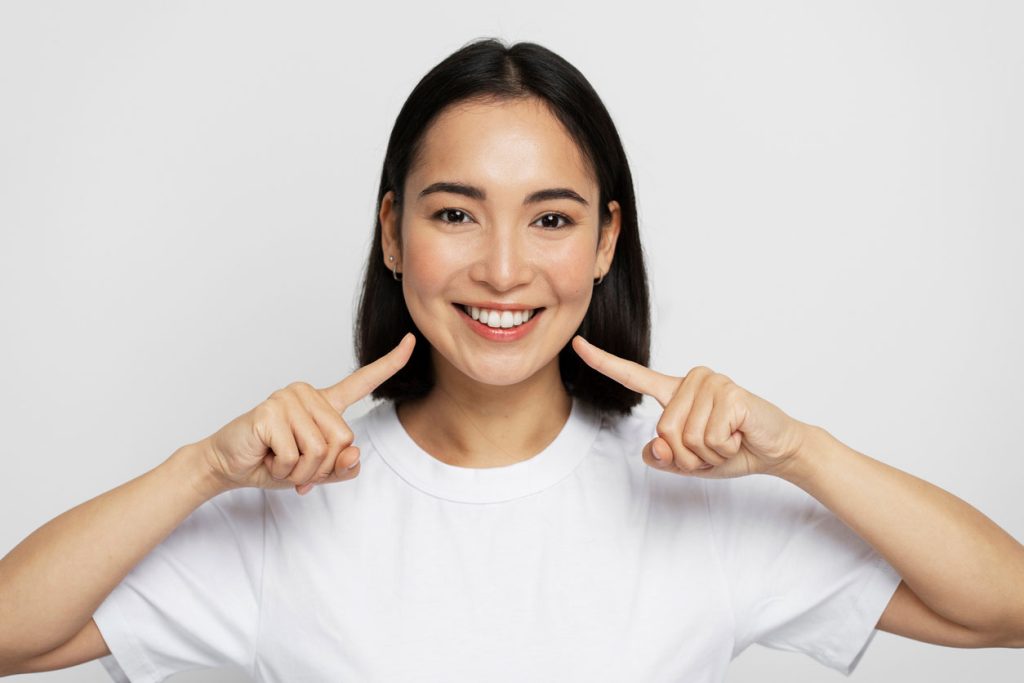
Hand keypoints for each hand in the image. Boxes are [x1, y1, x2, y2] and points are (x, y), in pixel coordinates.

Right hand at [199, 333, 415, 494]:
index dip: (390, 363)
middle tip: (295, 464)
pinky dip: (283, 468)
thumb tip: (355, 453)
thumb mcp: (315, 472)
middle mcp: (308, 394)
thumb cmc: (272, 461)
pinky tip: (268, 456)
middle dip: (320, 466)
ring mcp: (288, 398)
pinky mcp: (269, 412)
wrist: (228, 465)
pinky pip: (295, 455)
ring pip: (319, 450)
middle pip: (342, 439)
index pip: (363, 381)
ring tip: (279, 459)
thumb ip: (341, 467)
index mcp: (324, 403)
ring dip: (300, 470)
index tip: (411, 341)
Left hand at [571, 336, 809, 478]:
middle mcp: (691, 380)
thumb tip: (656, 448)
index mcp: (674, 391)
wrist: (776, 449)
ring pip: (687, 437)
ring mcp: (711, 383)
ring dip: (709, 453)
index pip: (633, 375)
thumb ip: (666, 458)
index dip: (603, 362)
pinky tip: (740, 435)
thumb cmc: (732, 449)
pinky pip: (710, 438)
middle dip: (690, 455)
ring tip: (729, 440)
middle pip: (665, 431)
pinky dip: (725, 449)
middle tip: (716, 447)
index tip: (578, 344)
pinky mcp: (731, 393)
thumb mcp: (690, 462)